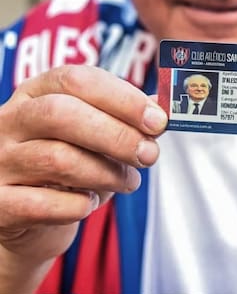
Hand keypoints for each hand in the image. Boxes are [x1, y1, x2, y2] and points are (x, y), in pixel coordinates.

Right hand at [0, 65, 166, 291]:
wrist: (29, 213)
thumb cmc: (69, 161)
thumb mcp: (94, 129)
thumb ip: (126, 117)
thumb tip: (163, 110)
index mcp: (37, 91)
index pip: (77, 80)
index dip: (122, 98)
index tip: (158, 120)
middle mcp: (11, 120)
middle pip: (62, 114)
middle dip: (116, 135)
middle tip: (150, 154)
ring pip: (57, 159)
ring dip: (106, 173)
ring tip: (128, 181)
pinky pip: (40, 204)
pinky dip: (77, 205)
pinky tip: (91, 203)